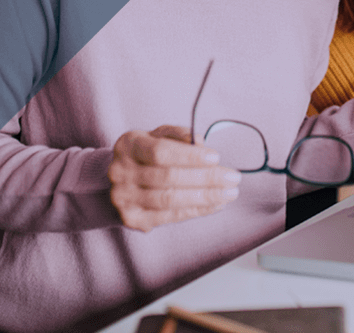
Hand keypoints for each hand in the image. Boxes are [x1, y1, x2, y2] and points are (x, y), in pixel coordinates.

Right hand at [108, 125, 240, 231]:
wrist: (120, 181)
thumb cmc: (146, 155)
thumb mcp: (158, 136)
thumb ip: (179, 135)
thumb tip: (201, 142)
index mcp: (128, 145)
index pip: (161, 152)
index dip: (190, 156)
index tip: (217, 158)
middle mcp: (121, 171)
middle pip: (169, 177)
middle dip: (206, 178)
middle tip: (233, 178)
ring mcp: (124, 197)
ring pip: (171, 200)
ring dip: (206, 197)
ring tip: (229, 193)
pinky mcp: (132, 218)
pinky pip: (170, 216)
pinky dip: (197, 210)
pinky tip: (215, 204)